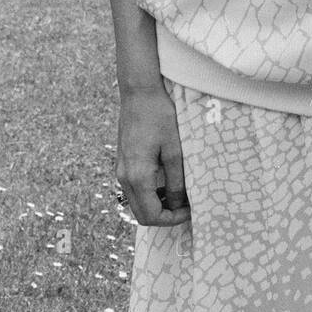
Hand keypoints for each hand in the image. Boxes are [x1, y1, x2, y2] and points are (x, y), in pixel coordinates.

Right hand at [116, 86, 190, 225]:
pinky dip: (150, 193)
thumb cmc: (160, 116)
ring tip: (180, 192)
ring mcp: (121, 170)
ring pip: (137, 202)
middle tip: (187, 205)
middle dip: (165, 215)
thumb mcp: (175, 149)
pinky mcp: (123, 162)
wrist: (139, 92)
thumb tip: (179, 205)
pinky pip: (134, 188)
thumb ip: (176, 181)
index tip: (191, 210)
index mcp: (138, 176)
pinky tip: (167, 180)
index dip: (172, 219)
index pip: (151, 216)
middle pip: (142, 214)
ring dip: (157, 205)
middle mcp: (124, 177)